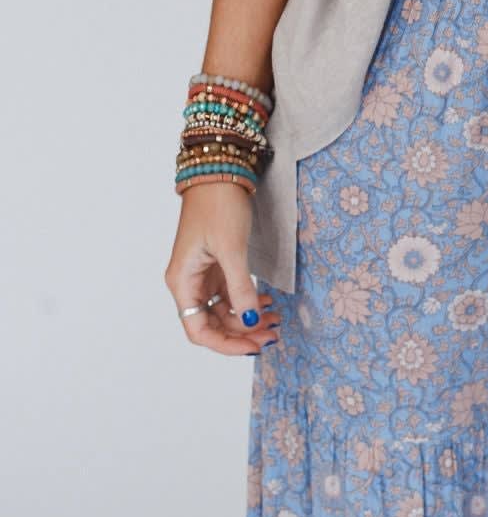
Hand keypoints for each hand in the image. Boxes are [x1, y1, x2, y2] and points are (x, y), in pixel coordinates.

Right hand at [164, 183, 281, 356]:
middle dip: (242, 332)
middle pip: (213, 324)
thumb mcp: (232, 249)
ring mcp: (203, 273)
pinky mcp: (217, 263)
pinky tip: (268, 303)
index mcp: (182, 281)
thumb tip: (251, 322)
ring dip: (248, 318)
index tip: (254, 346)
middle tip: (273, 335)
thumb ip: (240, 288)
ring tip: (276, 319)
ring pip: (224, 310)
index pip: (198, 330)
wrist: (221, 170)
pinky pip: (231, 294)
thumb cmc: (218, 204)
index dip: (225, 344)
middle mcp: (189, 282)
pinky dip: (248, 301)